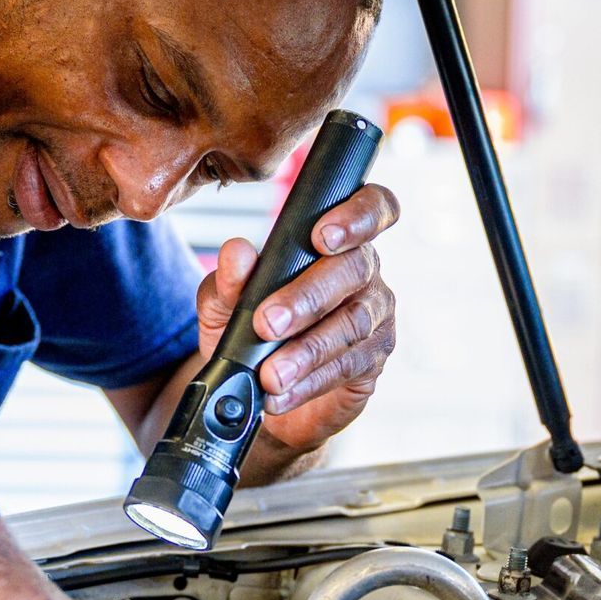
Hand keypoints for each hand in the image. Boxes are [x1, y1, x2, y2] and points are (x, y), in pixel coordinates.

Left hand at [196, 184, 398, 454]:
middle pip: (354, 270)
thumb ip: (228, 280)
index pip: (370, 207)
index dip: (358, 215)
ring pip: (352, 323)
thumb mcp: (225, 306)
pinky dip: (310, 381)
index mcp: (336, 240)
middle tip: (267, 322)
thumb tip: (237, 253)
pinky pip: (349, 366)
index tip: (322, 236)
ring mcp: (375, 316)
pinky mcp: (373, 360)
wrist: (260, 388)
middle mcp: (364, 272)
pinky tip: (282, 392)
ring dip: (307, 350)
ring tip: (270, 373)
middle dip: (308, 297)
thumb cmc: (251, 331)